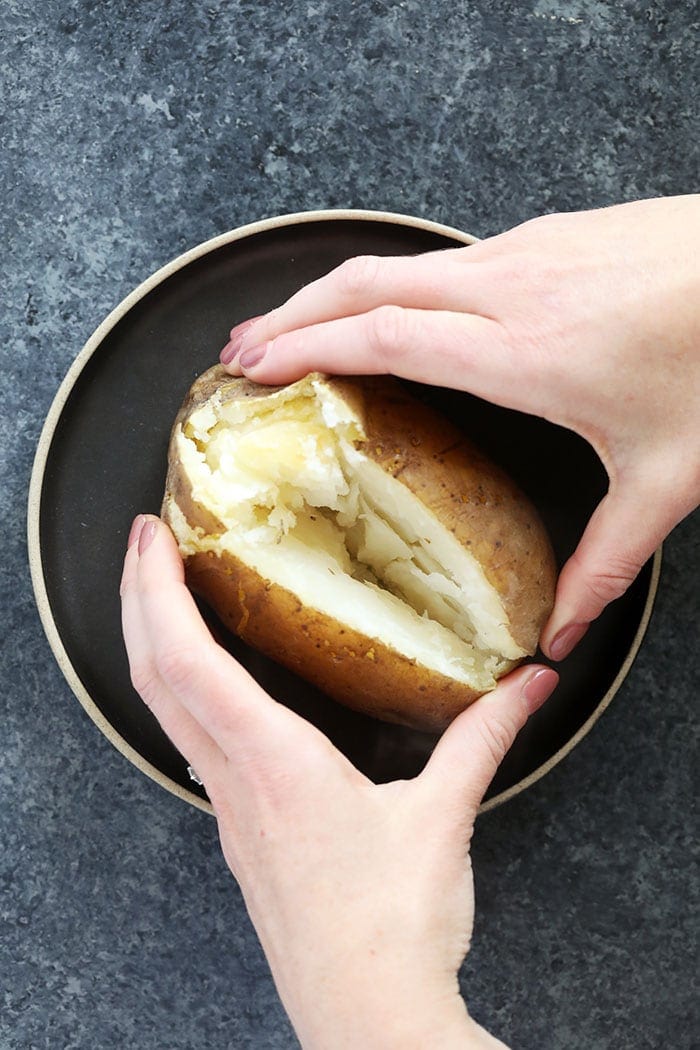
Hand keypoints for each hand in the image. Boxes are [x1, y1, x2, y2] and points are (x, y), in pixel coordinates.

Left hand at [120, 515, 557, 1049]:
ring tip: (164, 593)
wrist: (366, 1017)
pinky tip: (207, 682)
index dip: (159, 592)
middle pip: (156, 676)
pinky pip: (192, 743)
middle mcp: (236, 782)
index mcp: (274, 764)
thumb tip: (528, 686)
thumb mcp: (444, 817)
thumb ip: (484, 737)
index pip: (187, 662)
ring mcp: (229, 810)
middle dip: (138, 597)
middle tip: (144, 540)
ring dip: (153, 643)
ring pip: (166, 711)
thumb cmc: (391, 930)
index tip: (154, 537)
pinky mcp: (240, 831)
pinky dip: (182, 689)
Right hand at [220, 195, 699, 660]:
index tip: (254, 366)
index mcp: (520, 351)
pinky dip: (392, 281)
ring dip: (334, 291)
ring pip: (399, 262)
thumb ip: (605, 560)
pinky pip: (445, 257)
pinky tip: (393, 308)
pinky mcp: (549, 235)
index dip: (306, 348)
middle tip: (243, 347)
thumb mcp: (667, 477)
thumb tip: (565, 632)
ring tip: (296, 326)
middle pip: (366, 285)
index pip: (382, 337)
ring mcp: (527, 251)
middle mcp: (509, 289)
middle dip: (292, 312)